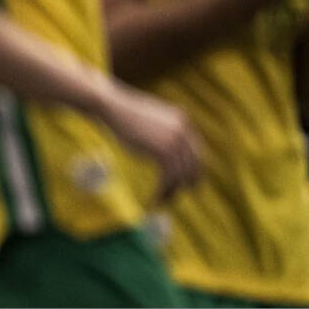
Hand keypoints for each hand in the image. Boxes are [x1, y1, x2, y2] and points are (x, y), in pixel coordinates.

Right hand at [97, 80, 201, 201]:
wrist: (111, 108)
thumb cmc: (122, 116)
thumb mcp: (149, 121)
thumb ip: (162, 132)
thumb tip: (163, 150)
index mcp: (183, 121)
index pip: (196, 151)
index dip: (193, 170)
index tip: (188, 184)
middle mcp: (183, 130)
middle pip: (193, 164)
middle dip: (186, 183)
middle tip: (176, 196)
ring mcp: (175, 140)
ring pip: (180, 174)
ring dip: (172, 190)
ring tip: (161, 200)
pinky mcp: (163, 151)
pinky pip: (169, 177)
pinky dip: (163, 191)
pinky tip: (154, 198)